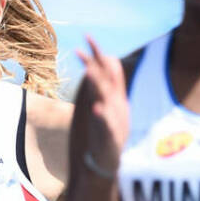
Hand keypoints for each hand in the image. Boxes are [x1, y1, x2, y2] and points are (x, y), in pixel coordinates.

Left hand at [76, 35, 129, 172]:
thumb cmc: (106, 134)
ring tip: (89, 71)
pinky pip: (107, 125)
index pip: (108, 70)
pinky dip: (103, 117)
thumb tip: (97, 65)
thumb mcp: (108, 106)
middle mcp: (114, 104)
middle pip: (107, 78)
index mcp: (113, 97)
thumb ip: (104, 86)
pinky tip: (97, 109)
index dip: (98, 54)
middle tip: (85, 43)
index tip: (87, 37)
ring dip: (98, 84)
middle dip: (97, 60)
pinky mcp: (109, 136)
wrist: (107, 162)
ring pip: (107, 98)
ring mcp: (113, 119)